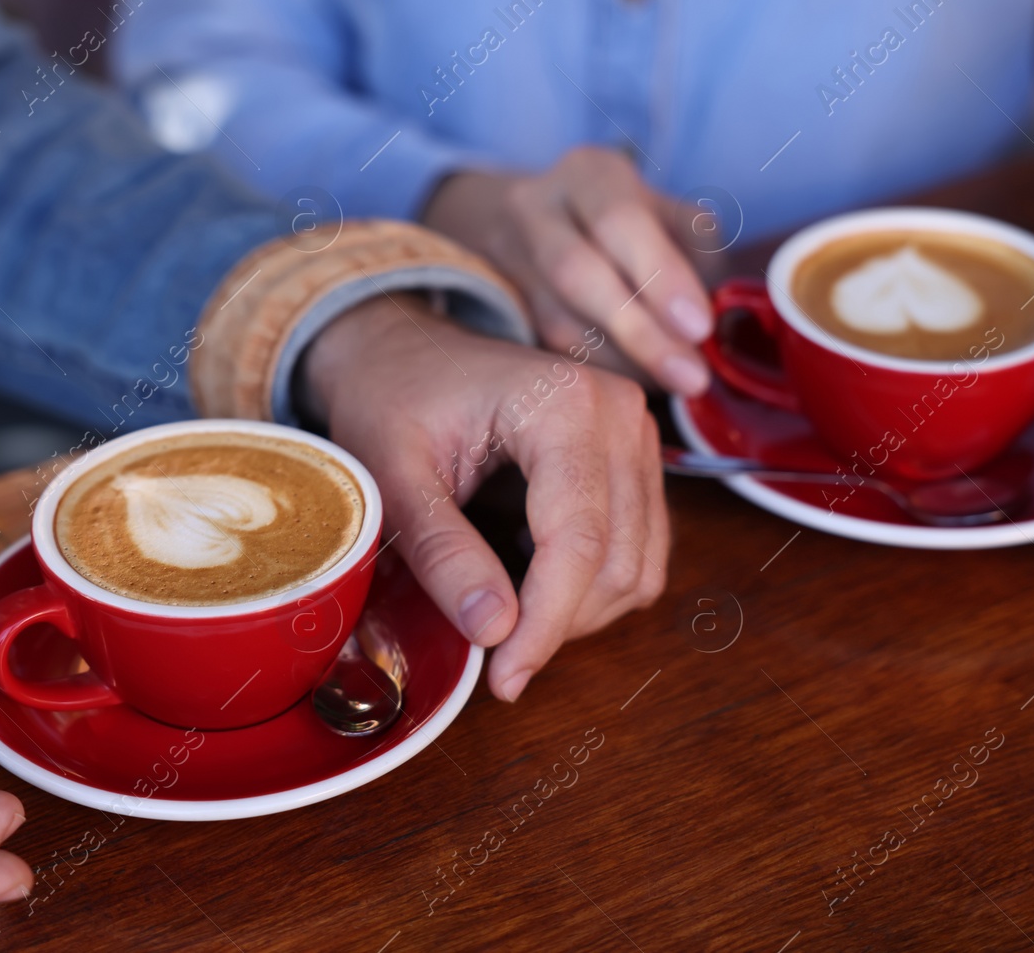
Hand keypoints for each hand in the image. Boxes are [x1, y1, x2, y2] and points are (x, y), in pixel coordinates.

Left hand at [304, 295, 668, 700]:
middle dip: (559, 624)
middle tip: (494, 656)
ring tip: (508, 613)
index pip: (578, 541)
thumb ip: (442, 550)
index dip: (546, 624)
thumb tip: (493, 630)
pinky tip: (534, 581)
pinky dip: (596, 588)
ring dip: (581, 613)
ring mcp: (637, 436)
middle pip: (617, 560)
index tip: (505, 680)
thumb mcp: (393, 474)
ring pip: (638, 566)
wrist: (404, 353)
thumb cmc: (392, 398)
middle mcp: (620, 414)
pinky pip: (641, 551)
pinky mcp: (636, 461)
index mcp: (565, 403)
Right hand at [423, 146, 716, 395]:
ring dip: (621, 363)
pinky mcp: (502, 310)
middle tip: (691, 376)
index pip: (619, 221)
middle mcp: (535, 210)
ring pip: (557, 322)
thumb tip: (715, 312)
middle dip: (639, 331)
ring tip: (673, 386)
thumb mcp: (666, 213)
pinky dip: (596, 373)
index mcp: (588, 175)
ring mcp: (509, 261)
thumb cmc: (622, 222)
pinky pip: (547, 351)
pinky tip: (634, 386)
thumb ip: (697, 250)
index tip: (699, 327)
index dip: (660, 275)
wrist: (533, 221)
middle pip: (575, 272)